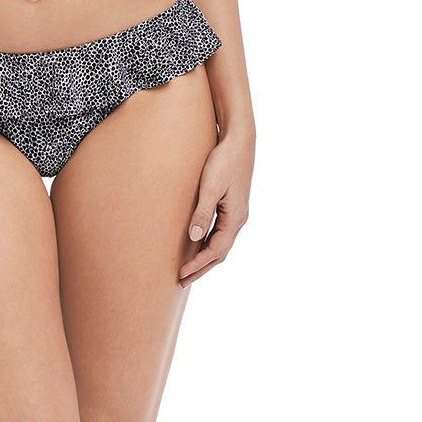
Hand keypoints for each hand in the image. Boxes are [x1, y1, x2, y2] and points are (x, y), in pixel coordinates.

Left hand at [179, 129, 254, 286]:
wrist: (240, 141)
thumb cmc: (224, 161)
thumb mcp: (210, 186)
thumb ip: (203, 212)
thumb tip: (194, 238)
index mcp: (235, 218)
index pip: (215, 250)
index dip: (198, 265)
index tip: (182, 275)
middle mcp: (238, 219)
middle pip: (220, 253)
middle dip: (202, 268)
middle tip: (182, 280)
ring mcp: (237, 213)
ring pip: (221, 244)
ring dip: (206, 258)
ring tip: (189, 268)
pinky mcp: (232, 205)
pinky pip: (221, 232)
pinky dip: (210, 243)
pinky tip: (199, 243)